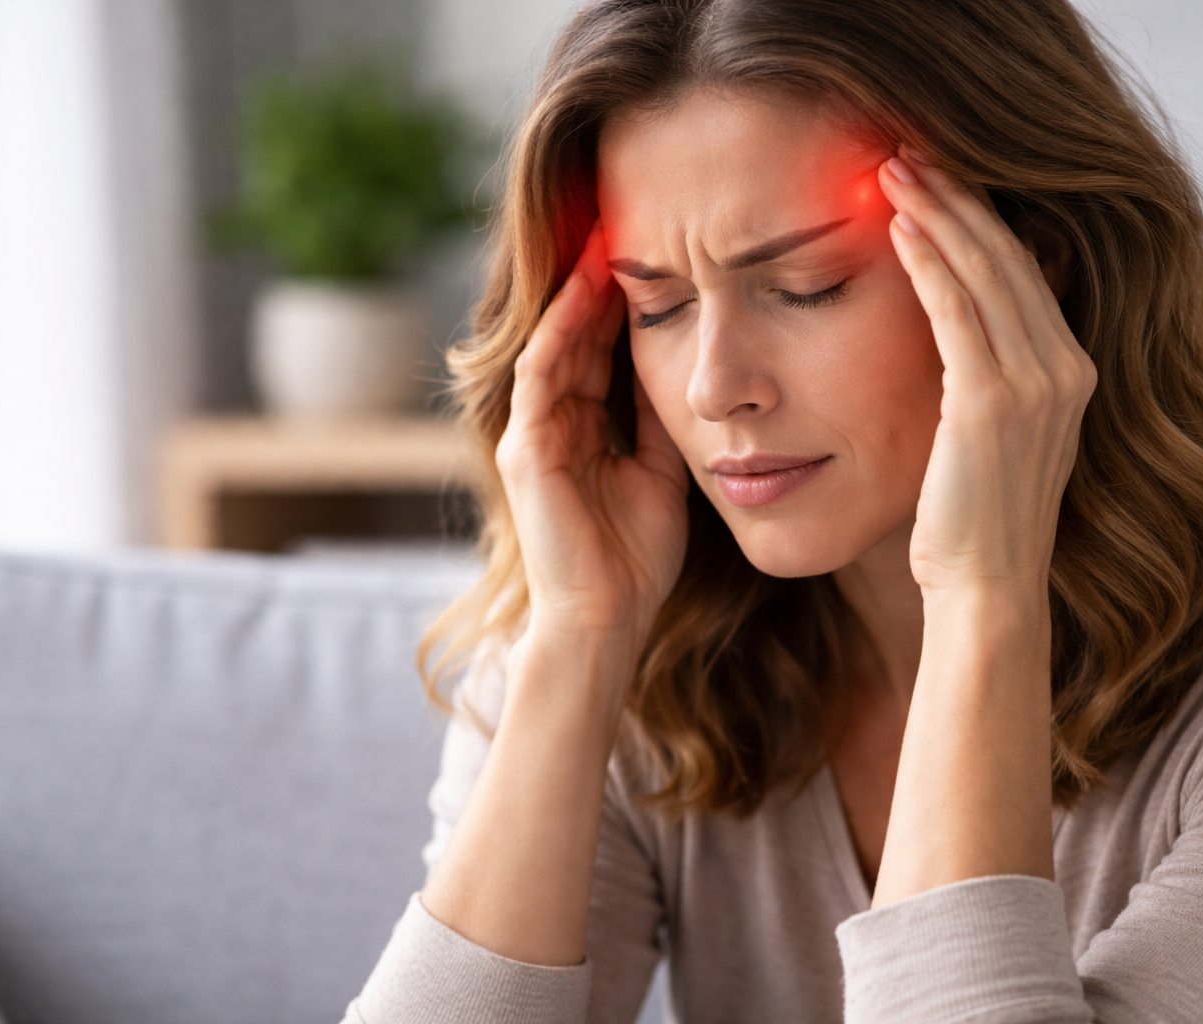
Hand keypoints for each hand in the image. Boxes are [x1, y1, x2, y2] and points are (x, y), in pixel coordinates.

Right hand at [495, 224, 689, 650]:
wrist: (607, 619)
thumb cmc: (634, 559)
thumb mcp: (659, 474)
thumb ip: (656, 424)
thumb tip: (678, 370)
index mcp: (580, 430)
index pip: (598, 350)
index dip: (622, 304)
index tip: (656, 256)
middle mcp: (550, 424)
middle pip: (573, 337)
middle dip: (598, 283)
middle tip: (625, 224)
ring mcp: (531, 434)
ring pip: (553, 343)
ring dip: (578, 292)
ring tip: (605, 240)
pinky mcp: (524, 449)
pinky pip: (541, 375)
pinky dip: (562, 330)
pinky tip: (587, 292)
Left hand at [878, 152, 1094, 596]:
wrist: (986, 590)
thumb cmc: (973, 523)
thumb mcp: (994, 440)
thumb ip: (989, 382)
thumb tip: (956, 336)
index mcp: (1071, 374)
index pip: (1025, 274)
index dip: (981, 220)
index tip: (939, 179)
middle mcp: (1066, 369)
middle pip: (1010, 257)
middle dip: (958, 197)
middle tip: (908, 152)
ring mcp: (1037, 383)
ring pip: (985, 271)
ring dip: (938, 212)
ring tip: (894, 168)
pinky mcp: (992, 401)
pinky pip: (956, 310)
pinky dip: (928, 260)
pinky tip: (897, 225)